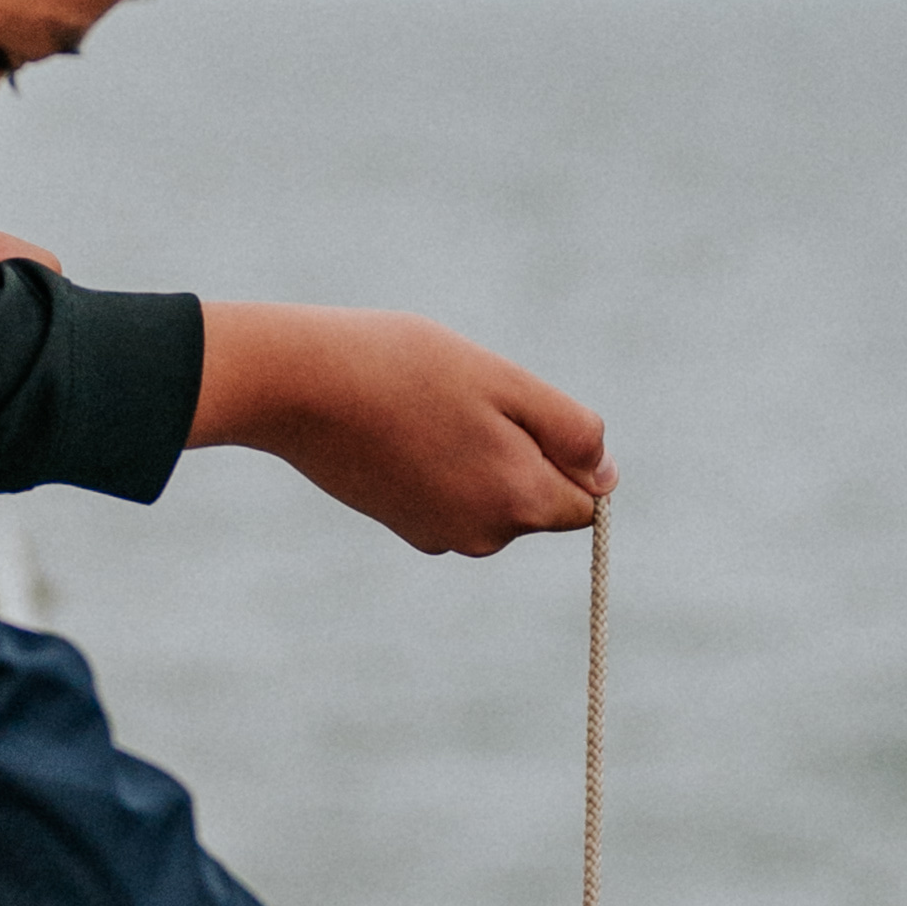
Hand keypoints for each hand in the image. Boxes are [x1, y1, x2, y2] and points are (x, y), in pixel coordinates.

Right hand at [192, 305, 609, 555]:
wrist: (300, 386)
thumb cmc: (406, 369)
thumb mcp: (505, 383)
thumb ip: (570, 433)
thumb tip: (606, 478)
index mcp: (519, 502)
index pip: (586, 502)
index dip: (568, 455)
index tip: (520, 411)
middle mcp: (484, 536)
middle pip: (538, 502)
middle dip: (522, 456)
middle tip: (467, 401)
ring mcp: (440, 537)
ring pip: (494, 499)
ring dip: (480, 458)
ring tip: (431, 411)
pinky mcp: (404, 528)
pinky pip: (452, 500)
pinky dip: (442, 467)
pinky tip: (403, 430)